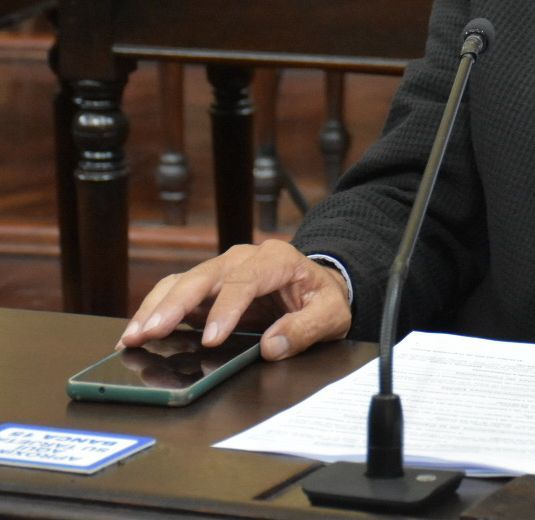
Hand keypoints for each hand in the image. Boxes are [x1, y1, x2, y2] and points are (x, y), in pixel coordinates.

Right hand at [117, 240, 351, 361]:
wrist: (318, 285)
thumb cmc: (323, 298)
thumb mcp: (332, 314)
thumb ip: (307, 328)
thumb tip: (273, 346)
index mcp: (277, 259)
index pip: (246, 281)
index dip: (226, 309)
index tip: (210, 340)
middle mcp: (244, 258)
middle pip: (204, 277)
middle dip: (174, 305)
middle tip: (149, 333)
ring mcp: (222, 270)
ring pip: (183, 281)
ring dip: (155, 307)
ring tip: (132, 336)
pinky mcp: (208, 286)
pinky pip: (176, 292)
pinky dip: (154, 310)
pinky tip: (137, 332)